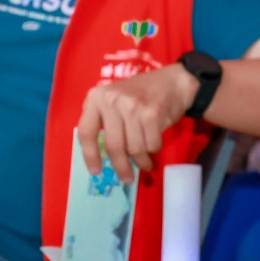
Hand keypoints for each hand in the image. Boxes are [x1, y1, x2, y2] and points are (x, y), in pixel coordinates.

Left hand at [77, 63, 199, 179]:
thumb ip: (105, 121)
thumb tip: (101, 157)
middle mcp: (111, 100)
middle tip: (126, 178)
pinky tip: (154, 147)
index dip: (89, 156)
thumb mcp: (114, 100)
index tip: (96, 171)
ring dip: (141, 161)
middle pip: (113, 146)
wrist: (173, 82)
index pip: (86, 132)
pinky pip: (151, 144)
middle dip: (121, 167)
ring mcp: (132, 106)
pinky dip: (154, 151)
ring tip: (145, 163)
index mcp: (96, 98)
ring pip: (134, 148)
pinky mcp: (151, 113)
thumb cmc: (141, 95)